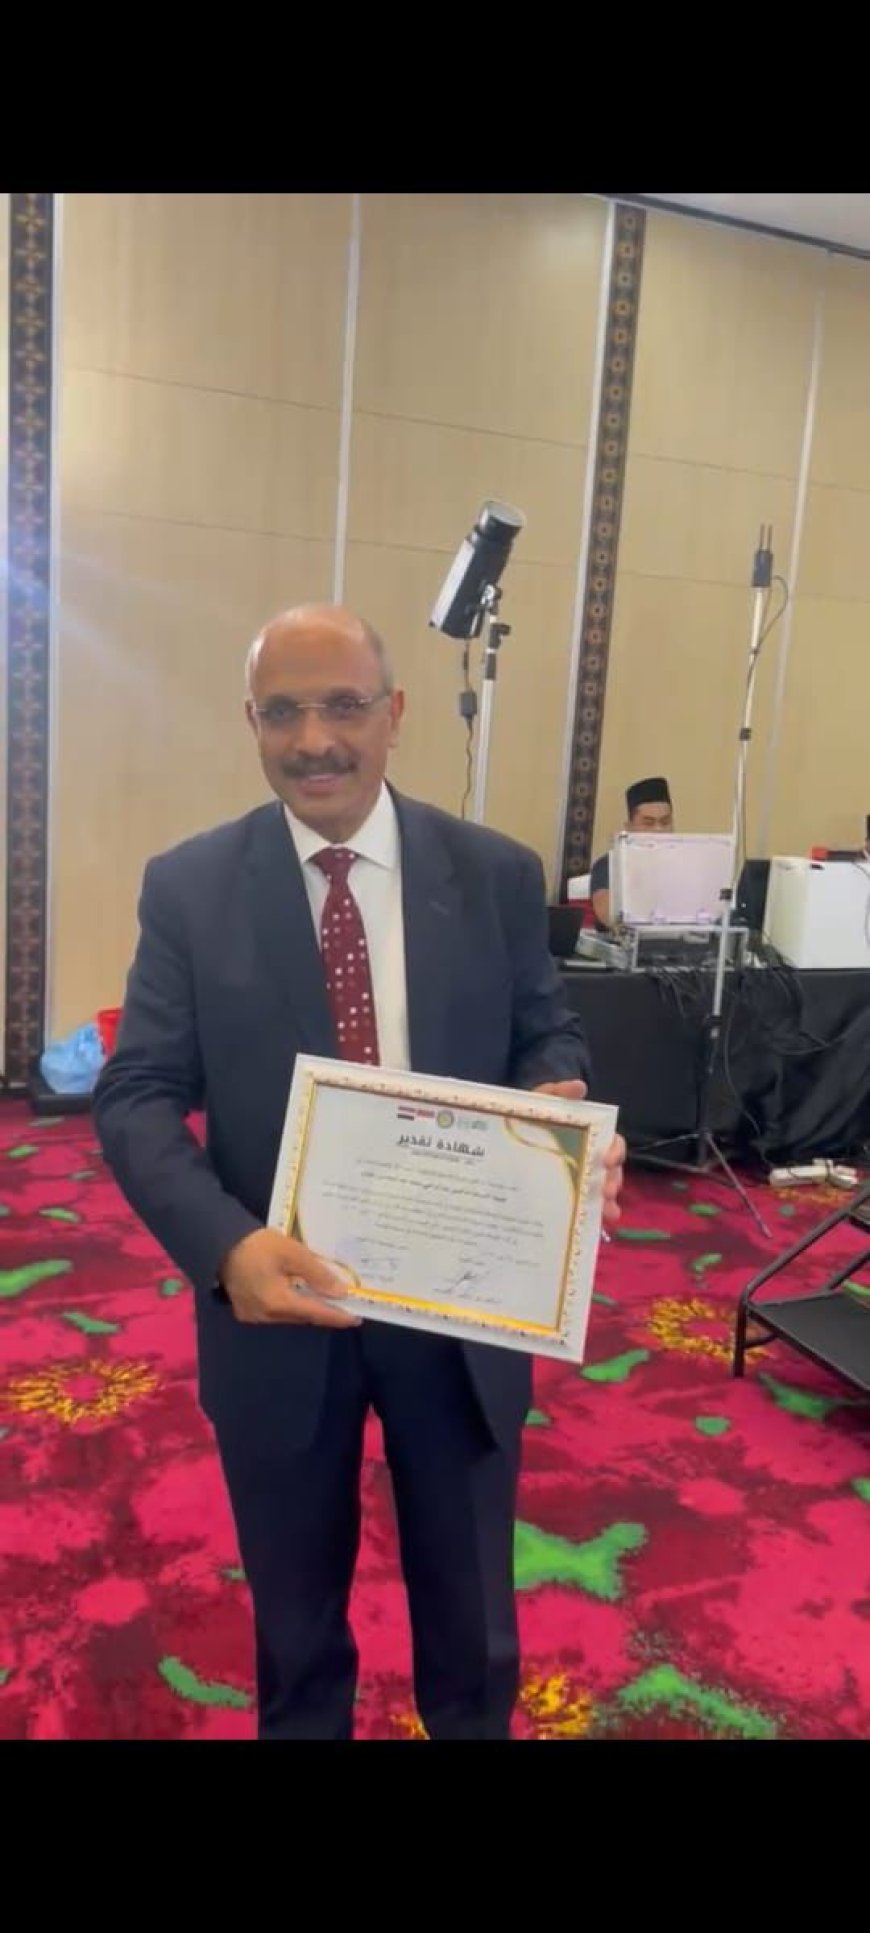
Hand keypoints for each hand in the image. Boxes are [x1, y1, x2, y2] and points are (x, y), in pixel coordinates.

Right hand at [220, 1228, 361, 1327]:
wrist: (219, 1243)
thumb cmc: (257, 1245)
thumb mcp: (292, 1252)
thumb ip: (317, 1274)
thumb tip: (340, 1292)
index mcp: (278, 1302)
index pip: (315, 1313)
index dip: (337, 1315)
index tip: (357, 1318)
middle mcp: (266, 1316)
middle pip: (302, 1316)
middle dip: (323, 1311)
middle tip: (344, 1305)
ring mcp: (254, 1316)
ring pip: (289, 1316)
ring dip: (306, 1307)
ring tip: (325, 1298)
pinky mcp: (246, 1311)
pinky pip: (275, 1312)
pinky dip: (290, 1305)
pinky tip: (299, 1294)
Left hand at [533, 1081, 625, 1227]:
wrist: (492, 1145)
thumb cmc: (521, 1123)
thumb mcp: (535, 1105)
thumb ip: (553, 1093)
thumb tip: (579, 1085)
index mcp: (584, 1139)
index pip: (611, 1143)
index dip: (616, 1150)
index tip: (607, 1159)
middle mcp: (587, 1161)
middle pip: (611, 1171)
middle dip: (614, 1180)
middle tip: (606, 1189)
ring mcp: (578, 1183)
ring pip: (603, 1192)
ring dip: (609, 1200)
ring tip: (605, 1209)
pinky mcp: (567, 1202)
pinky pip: (588, 1211)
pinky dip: (599, 1217)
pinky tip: (602, 1224)